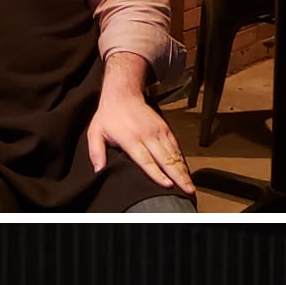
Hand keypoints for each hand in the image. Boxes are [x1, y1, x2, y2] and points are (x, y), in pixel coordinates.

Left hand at [89, 54, 192, 193]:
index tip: (168, 185)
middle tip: (188, 190)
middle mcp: (148, 136)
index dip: (157, 174)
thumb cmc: (109, 116)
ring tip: (190, 185)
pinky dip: (182, 159)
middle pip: (166, 159)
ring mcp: (158, 131)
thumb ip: (96, 152)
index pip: (146, 161)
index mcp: (131, 139)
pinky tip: (186, 171)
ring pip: (174, 154)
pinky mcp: (165, 128)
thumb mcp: (95, 133)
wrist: (124, 94)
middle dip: (178, 176)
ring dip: (183, 170)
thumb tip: (99, 170)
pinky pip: (176, 146)